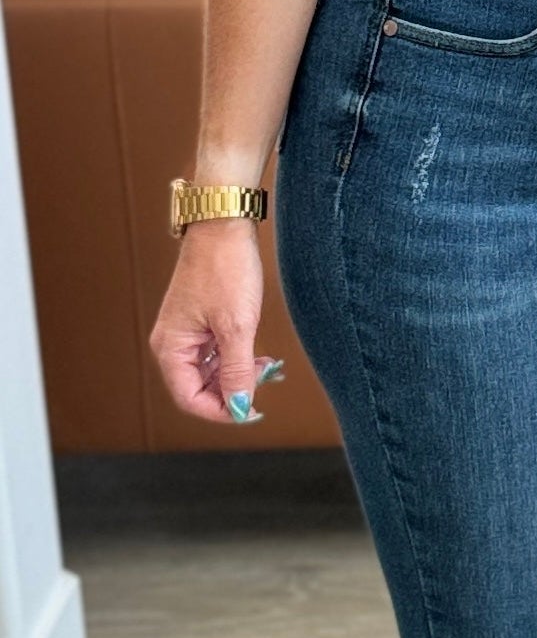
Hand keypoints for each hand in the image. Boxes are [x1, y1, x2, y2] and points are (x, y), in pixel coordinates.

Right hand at [150, 221, 281, 424]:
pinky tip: (259, 357)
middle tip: (265, 380)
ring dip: (238, 376)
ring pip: (210, 374)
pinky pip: (216, 355)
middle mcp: (173, 344)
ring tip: (266, 366)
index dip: (221, 411)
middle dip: (233, 392)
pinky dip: (237, 360)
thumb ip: (237, 371)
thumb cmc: (225, 269)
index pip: (190, 399)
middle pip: (199, 389)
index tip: (253, 410)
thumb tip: (240, 408)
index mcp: (170, 348)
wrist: (224, 225)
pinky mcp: (201, 323)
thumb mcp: (237, 327)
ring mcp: (187, 333)